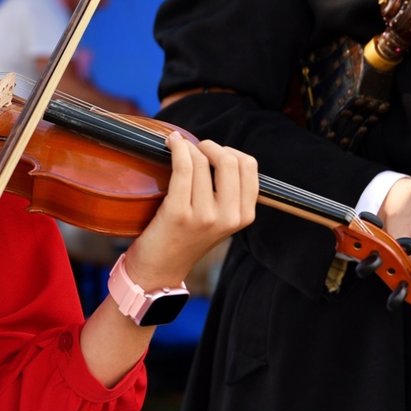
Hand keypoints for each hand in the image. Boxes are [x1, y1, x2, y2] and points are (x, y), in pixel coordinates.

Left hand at [121, 134, 257, 287]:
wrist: (161, 267)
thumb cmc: (187, 236)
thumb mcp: (219, 219)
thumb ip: (228, 192)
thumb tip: (219, 152)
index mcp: (244, 216)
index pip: (249, 166)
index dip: (230, 151)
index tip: (213, 152)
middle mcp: (228, 217)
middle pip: (229, 160)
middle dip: (210, 146)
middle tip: (195, 147)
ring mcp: (204, 216)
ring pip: (202, 162)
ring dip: (188, 147)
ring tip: (177, 146)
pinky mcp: (179, 213)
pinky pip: (183, 168)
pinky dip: (178, 149)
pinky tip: (171, 144)